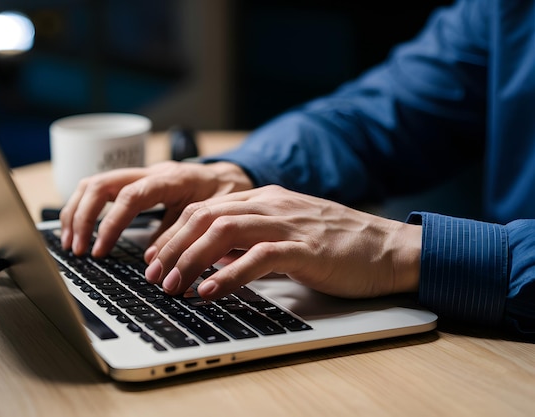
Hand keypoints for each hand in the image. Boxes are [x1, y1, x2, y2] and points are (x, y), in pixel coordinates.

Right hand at [59, 161, 252, 256]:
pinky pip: (102, 189)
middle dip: (82, 217)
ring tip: (71, 242)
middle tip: (77, 248)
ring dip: (77, 211)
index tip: (100, 250)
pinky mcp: (136, 182)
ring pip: (95, 183)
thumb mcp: (211, 216)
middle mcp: (151, 172)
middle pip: (101, 183)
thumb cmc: (226, 195)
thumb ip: (179, 234)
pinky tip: (81, 229)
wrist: (234, 175)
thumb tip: (150, 259)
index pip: (131, 195)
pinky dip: (85, 208)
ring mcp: (142, 174)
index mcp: (172, 178)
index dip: (112, 223)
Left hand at [144, 185, 421, 299]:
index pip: (205, 208)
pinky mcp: (304, 248)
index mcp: (265, 199)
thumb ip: (251, 241)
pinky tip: (209, 291)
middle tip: (154, 276)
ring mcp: (288, 224)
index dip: (174, 233)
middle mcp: (271, 205)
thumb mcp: (286, 235)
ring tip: (173, 285)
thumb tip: (214, 260)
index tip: (155, 258)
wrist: (388, 248)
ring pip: (224, 231)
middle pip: (206, 216)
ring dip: (191, 260)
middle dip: (172, 247)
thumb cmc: (338, 246)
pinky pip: (258, 257)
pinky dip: (229, 275)